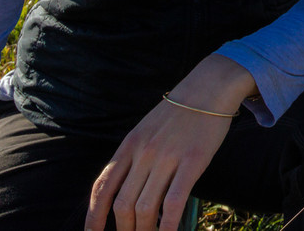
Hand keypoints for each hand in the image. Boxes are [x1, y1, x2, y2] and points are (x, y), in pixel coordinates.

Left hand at [86, 55, 256, 230]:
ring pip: (145, 207)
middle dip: (124, 230)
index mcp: (129, 145)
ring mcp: (167, 157)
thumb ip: (135, 158)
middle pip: (122, 204)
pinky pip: (174, 201)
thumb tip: (128, 193)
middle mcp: (143, 153)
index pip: (103, 188)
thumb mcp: (146, 130)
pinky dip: (169, 225)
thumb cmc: (179, 112)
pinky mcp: (192, 161)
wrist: (209, 87)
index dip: (94, 217)